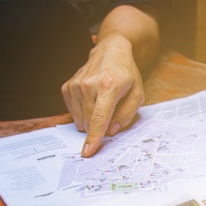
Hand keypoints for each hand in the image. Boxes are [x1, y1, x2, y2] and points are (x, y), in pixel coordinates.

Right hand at [62, 35, 144, 156]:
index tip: (87, 152)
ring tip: (101, 103)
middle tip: (110, 113)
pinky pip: (73, 114)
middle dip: (99, 127)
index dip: (94, 137)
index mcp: (109, 86)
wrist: (110, 52)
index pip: (99, 118)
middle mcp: (88, 85)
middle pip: (89, 123)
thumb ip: (126, 115)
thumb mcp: (138, 94)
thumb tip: (111, 131)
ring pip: (80, 121)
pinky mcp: (67, 88)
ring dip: (91, 120)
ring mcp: (75, 86)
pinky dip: (83, 113)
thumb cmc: (126, 75)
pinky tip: (92, 101)